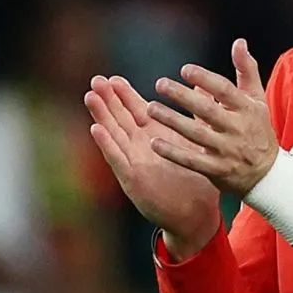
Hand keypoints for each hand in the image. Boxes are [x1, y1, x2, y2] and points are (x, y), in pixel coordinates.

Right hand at [85, 75, 220, 246]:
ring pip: (114, 134)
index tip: (114, 78)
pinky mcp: (132, 179)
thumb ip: (196, 115)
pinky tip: (96, 129)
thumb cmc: (196, 180)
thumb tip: (202, 89)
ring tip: (90, 97)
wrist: (195, 215)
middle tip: (96, 80)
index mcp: (156, 136)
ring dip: (102, 116)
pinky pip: (117, 158)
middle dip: (108, 99)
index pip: (137, 110)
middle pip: (121, 118)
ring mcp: (134, 162)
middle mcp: (141, 147)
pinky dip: (107, 144)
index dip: (124, 94)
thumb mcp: (196, 144)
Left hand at [147, 39, 278, 196]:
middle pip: (208, 111)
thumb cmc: (258, 129)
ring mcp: (227, 151)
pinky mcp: (217, 170)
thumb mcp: (257, 99)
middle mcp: (237, 129)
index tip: (184, 69)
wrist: (267, 173)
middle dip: (183, 97)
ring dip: (172, 121)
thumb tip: (239, 42)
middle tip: (160, 84)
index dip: (205, 79)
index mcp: (247, 109)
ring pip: (196, 134)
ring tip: (151, 108)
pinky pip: (192, 161)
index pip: (225, 90)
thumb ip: (247, 70)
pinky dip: (173, 152)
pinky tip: (154, 142)